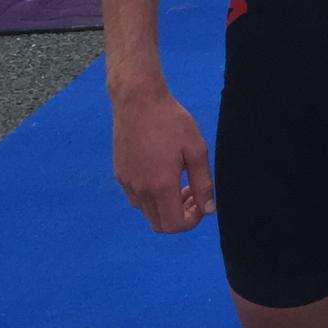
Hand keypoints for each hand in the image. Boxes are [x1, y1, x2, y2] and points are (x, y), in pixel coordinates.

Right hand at [111, 84, 213, 232]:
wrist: (138, 101)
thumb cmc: (171, 122)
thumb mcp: (196, 150)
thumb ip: (203, 183)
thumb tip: (208, 209)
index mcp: (160, 186)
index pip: (174, 225)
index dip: (191, 221)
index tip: (201, 203)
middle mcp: (140, 190)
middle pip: (159, 224)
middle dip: (179, 216)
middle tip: (192, 192)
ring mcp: (126, 183)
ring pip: (147, 212)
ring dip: (165, 206)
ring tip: (180, 181)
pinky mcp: (120, 175)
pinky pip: (136, 198)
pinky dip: (152, 196)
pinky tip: (162, 172)